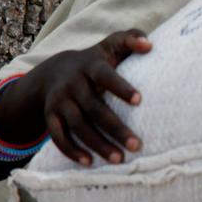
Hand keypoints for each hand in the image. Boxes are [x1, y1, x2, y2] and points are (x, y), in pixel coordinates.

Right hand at [10, 30, 149, 166]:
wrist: (55, 70)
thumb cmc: (97, 59)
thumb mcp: (111, 43)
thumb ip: (131, 37)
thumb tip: (151, 45)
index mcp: (91, 65)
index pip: (105, 75)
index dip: (120, 87)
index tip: (139, 100)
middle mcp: (73, 83)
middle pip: (94, 108)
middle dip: (115, 128)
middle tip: (137, 145)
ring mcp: (59, 101)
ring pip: (77, 125)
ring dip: (97, 144)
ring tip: (119, 159)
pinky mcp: (50, 116)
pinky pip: (58, 136)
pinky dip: (71, 150)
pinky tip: (88, 163)